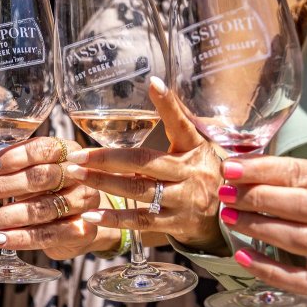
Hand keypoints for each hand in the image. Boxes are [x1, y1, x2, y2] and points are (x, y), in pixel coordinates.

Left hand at [0, 136, 105, 257]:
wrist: (86, 219)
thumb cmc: (52, 189)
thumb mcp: (35, 171)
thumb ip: (13, 166)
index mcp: (67, 152)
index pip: (41, 149)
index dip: (11, 158)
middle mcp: (80, 175)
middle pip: (41, 178)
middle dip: (3, 186)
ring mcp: (85, 203)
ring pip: (42, 209)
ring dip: (6, 217)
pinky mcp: (83, 231)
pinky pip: (48, 235)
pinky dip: (19, 239)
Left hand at [61, 79, 227, 253]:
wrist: (229, 215)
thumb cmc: (205, 171)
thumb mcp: (198, 144)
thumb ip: (178, 119)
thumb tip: (155, 83)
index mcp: (195, 147)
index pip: (182, 123)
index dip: (169, 104)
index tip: (153, 83)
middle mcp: (190, 173)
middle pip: (145, 163)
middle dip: (107, 159)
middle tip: (78, 154)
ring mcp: (183, 200)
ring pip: (138, 191)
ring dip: (104, 184)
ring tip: (76, 174)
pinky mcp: (175, 223)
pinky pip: (140, 221)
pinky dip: (114, 219)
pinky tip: (89, 214)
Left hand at [221, 156, 306, 299]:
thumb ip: (283, 176)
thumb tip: (234, 167)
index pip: (298, 172)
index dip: (260, 170)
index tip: (229, 169)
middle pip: (299, 204)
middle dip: (256, 198)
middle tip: (225, 195)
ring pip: (299, 238)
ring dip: (258, 227)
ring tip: (229, 218)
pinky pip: (300, 279)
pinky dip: (268, 268)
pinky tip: (242, 256)